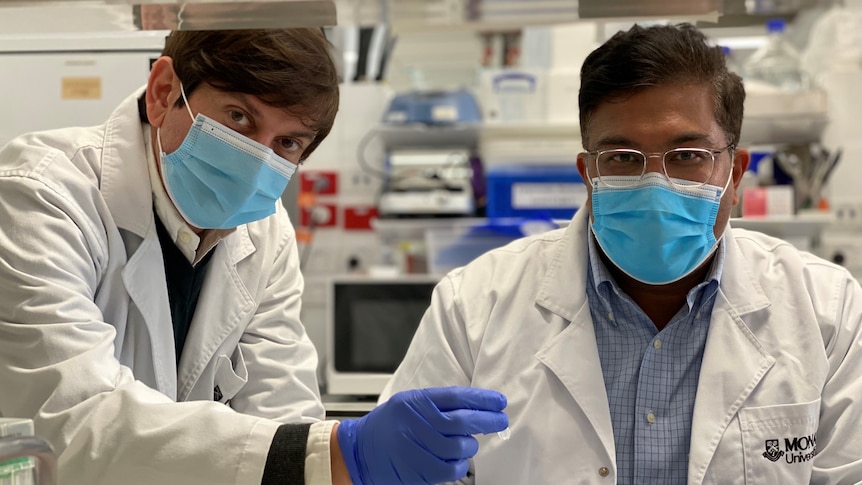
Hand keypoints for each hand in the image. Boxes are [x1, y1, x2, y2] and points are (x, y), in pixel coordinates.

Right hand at [336, 386, 507, 484]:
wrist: (359, 451)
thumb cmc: (388, 426)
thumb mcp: (408, 404)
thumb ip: (437, 404)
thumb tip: (476, 407)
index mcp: (414, 401)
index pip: (455, 397)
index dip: (482, 399)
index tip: (499, 402)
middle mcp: (414, 422)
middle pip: (461, 422)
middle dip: (487, 421)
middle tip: (500, 421)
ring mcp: (414, 448)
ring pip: (459, 447)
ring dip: (470, 446)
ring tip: (466, 443)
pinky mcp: (416, 470)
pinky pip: (451, 469)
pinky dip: (460, 465)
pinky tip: (457, 460)